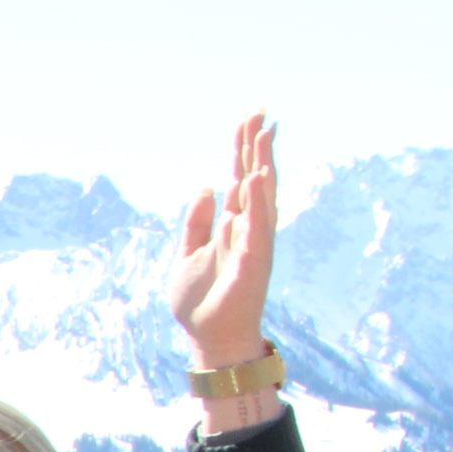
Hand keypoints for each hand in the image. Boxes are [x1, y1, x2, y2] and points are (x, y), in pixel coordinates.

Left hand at [171, 111, 277, 367]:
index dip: (242, 150)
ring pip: (261, 195)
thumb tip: (207, 187)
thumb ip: (197, 222)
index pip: (240, 178)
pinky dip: (259, 201)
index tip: (247, 120)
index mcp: (232, 225)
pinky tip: (259, 175)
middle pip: (253, 178)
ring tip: (265, 132)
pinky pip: (258, 225)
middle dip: (255, 147)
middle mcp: (248, 228)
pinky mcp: (254, 260)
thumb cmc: (201, 302)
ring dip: (263, 163)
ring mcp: (254, 242)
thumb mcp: (188, 255)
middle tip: (260, 112)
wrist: (209, 339)